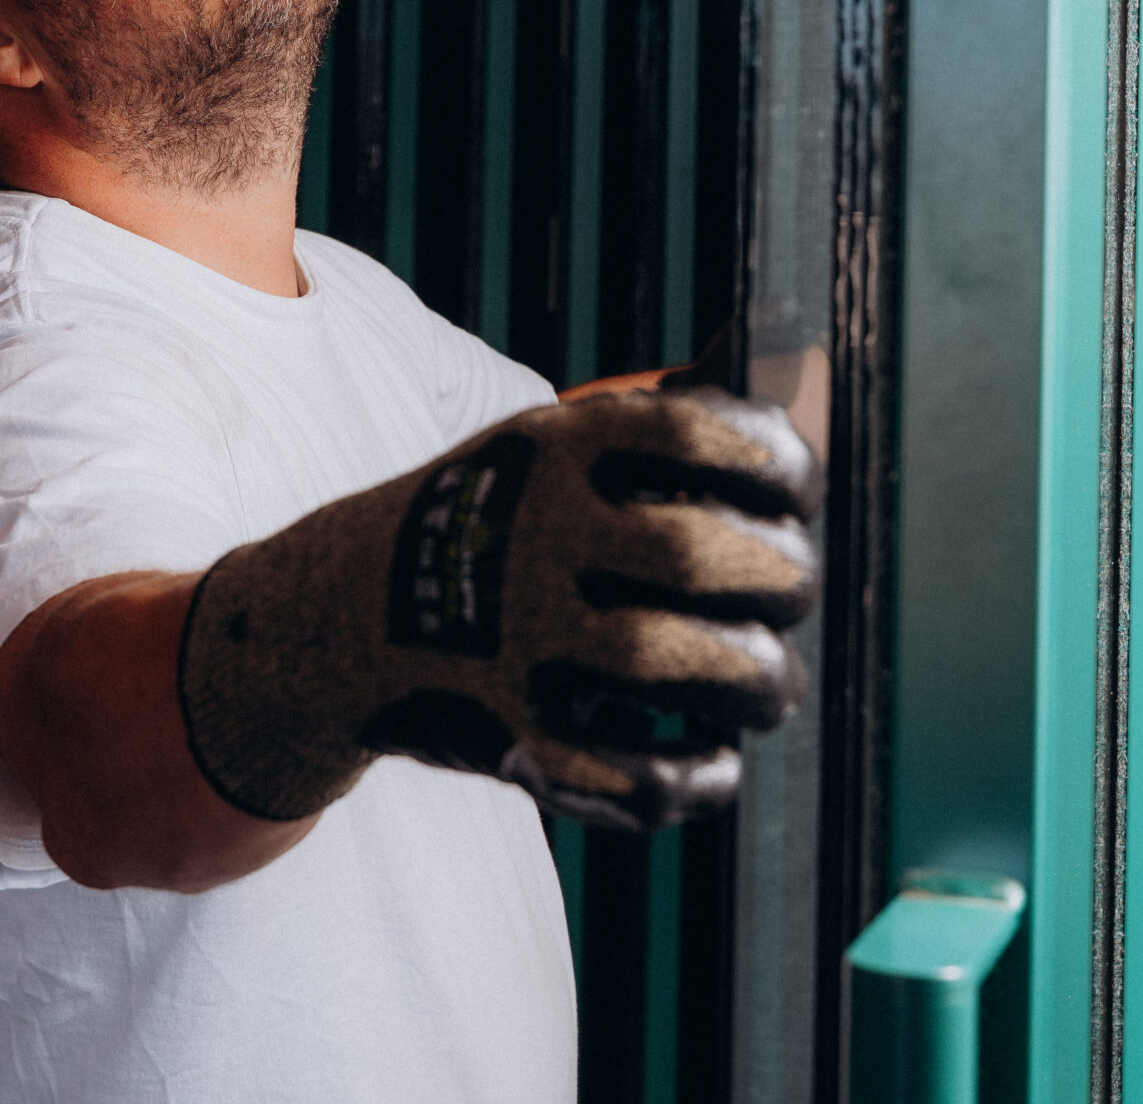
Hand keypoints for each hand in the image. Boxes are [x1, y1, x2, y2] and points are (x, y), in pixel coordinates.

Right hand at [177, 389, 819, 830]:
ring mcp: (514, 637)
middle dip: (781, 577)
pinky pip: (623, 773)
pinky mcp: (508, 734)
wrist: (338, 617)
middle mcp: (533, 533)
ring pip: (667, 659)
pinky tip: (714, 758)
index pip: (695, 431)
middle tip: (788, 594)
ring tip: (766, 686)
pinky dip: (691, 778)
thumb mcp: (559, 446)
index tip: (797, 493)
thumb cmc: (495, 522)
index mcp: (555, 449)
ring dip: (755, 680)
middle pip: (692, 550)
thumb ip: (677, 419)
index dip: (776, 464)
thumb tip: (805, 364)